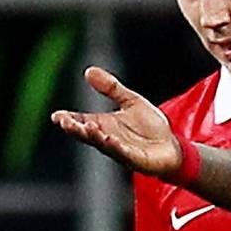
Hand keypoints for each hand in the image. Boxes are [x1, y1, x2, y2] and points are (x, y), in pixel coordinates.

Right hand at [51, 67, 181, 175]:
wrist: (172, 146)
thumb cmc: (150, 126)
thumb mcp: (131, 101)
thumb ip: (111, 88)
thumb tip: (88, 70)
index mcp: (103, 124)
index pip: (81, 121)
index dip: (69, 119)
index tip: (57, 116)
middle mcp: (108, 138)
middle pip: (87, 134)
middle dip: (76, 129)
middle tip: (66, 122)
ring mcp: (120, 150)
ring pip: (103, 144)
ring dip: (95, 137)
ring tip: (87, 127)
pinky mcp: (135, 159)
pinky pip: (123, 153)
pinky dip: (116, 147)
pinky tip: (111, 139)